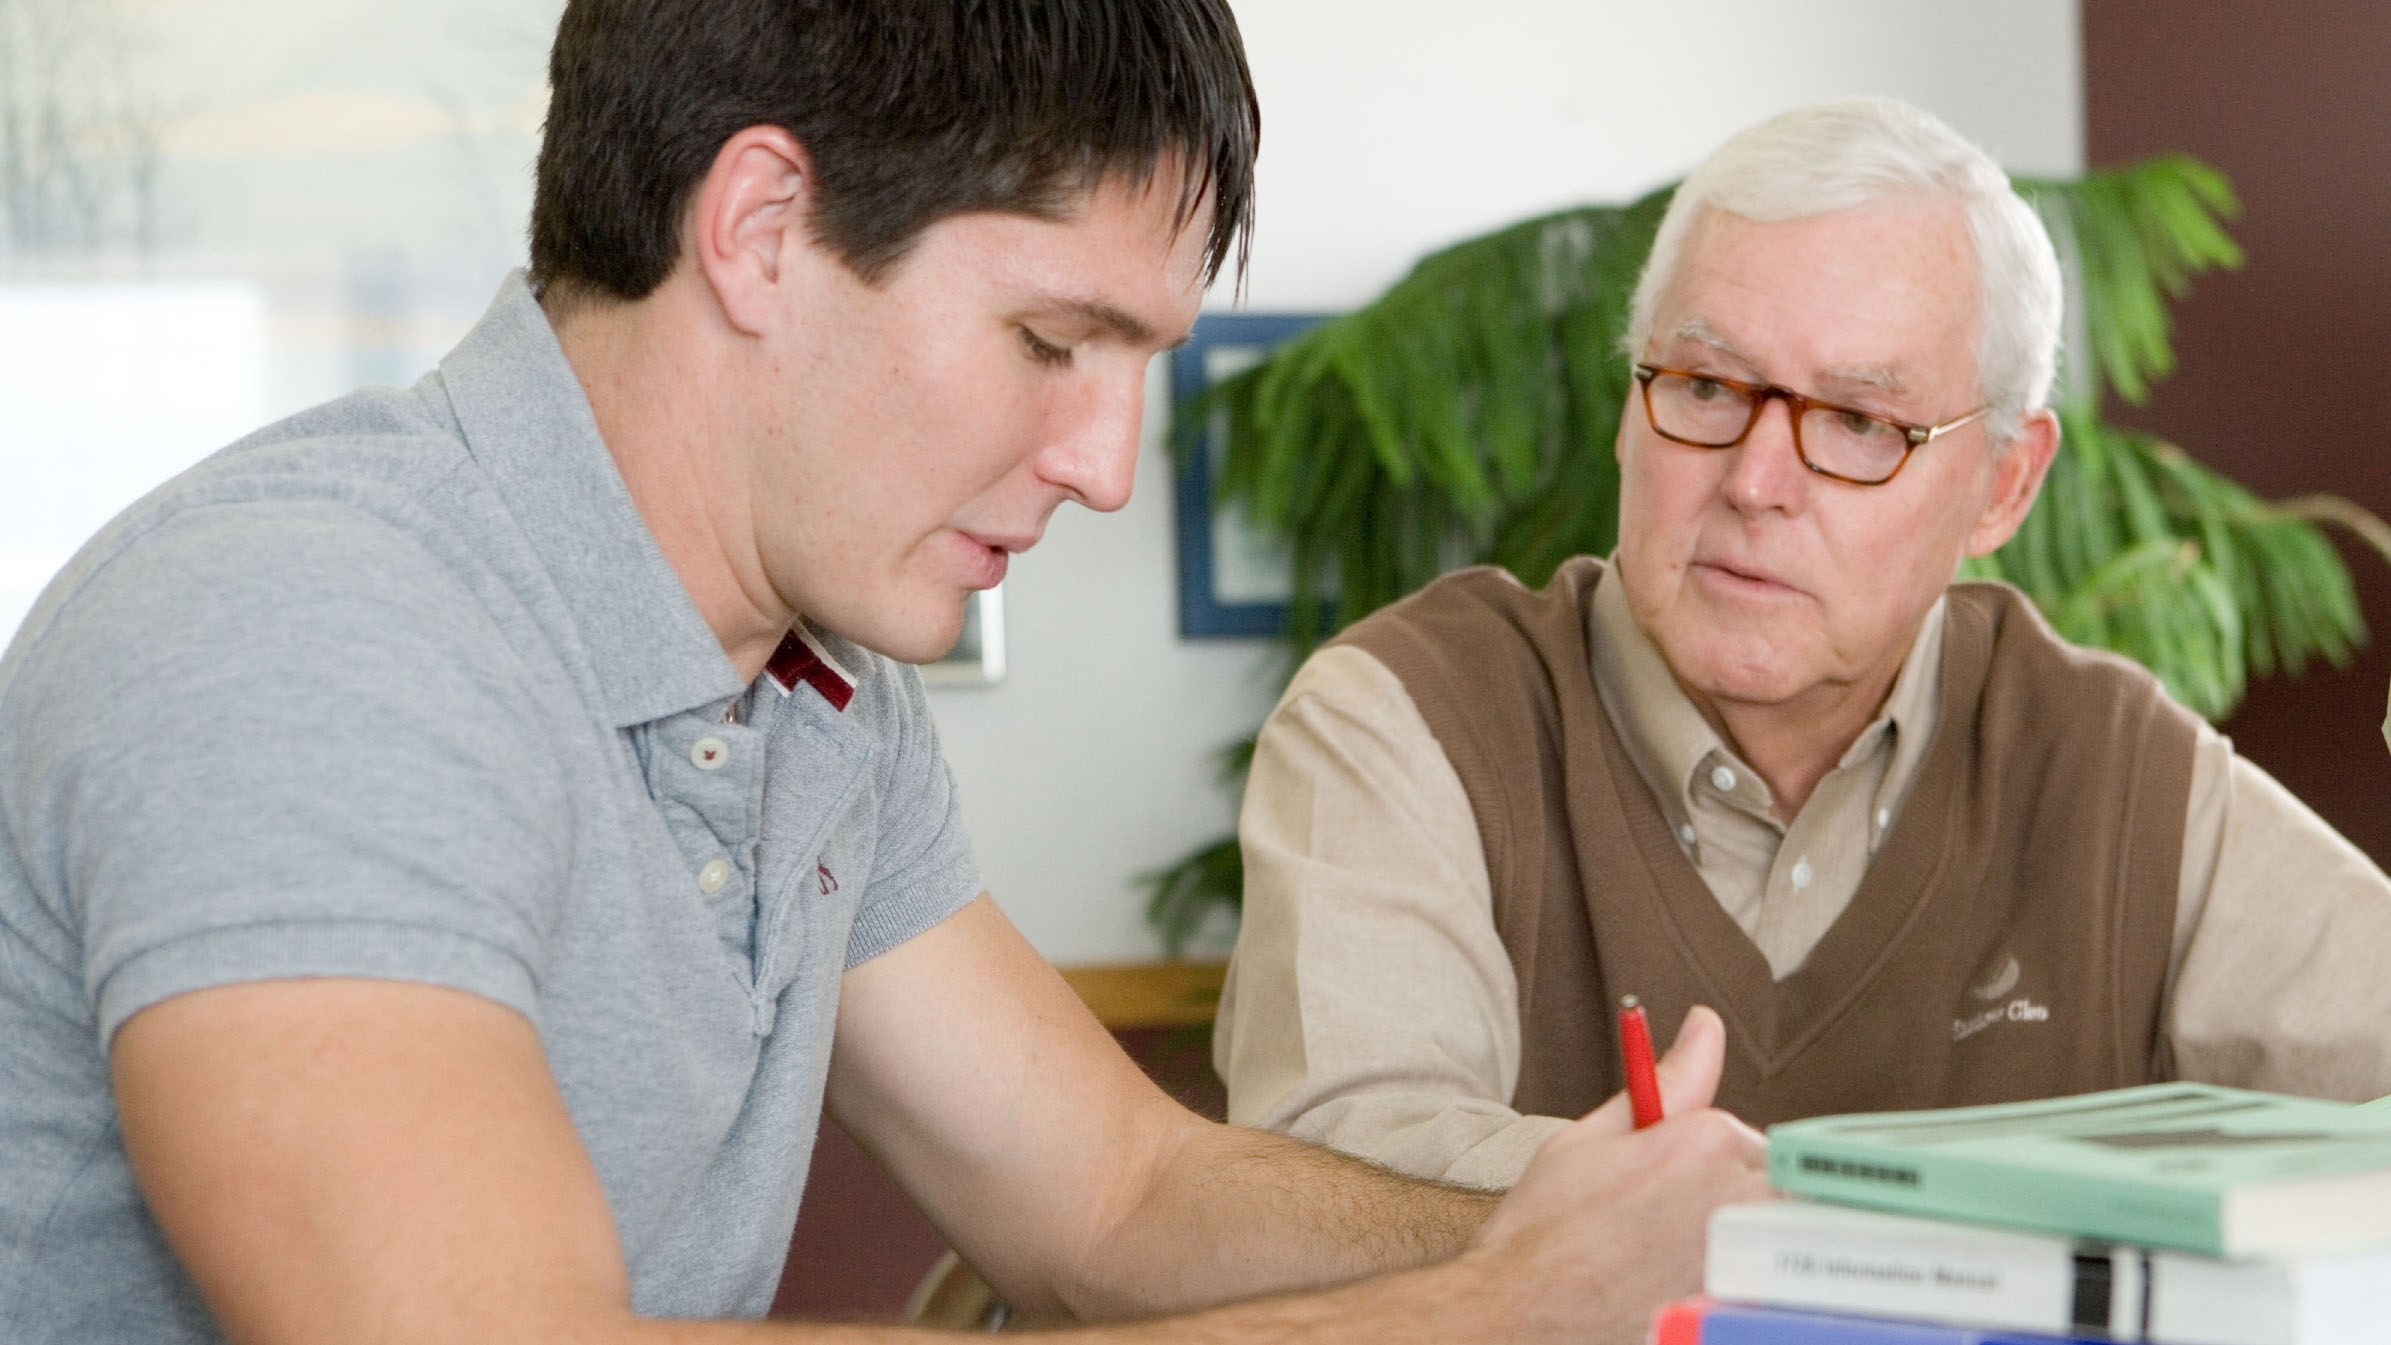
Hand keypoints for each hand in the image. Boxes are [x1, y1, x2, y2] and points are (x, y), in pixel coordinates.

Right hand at [1459, 1005, 1770, 1344]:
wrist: (1520, 1313)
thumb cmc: (1543, 1233)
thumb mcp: (1591, 1138)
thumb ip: (1667, 1080)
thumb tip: (1706, 1025)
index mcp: (1703, 1141)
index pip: (1736, 1136)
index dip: (1694, 1162)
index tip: (1660, 1188)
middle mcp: (1736, 1196)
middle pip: (1765, 1181)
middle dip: (1723, 1194)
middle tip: (1658, 1224)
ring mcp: (1746, 1258)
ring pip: (1770, 1229)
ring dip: (1735, 1237)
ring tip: (1666, 1258)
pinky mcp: (1743, 1307)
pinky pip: (1764, 1281)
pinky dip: (1731, 1281)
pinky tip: (1676, 1287)